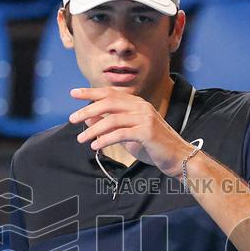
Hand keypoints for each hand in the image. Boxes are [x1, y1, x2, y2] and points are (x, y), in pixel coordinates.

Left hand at [69, 87, 192, 177]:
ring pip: (112, 119)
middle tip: (71, 119)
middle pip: (108, 102)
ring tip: (81, 139)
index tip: (73, 93)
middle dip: (87, 109)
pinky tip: (95, 146)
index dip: (90, 92)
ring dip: (93, 129)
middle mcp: (141, 107)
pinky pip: (120, 133)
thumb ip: (110, 125)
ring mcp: (145, 118)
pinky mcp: (147, 132)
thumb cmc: (152, 146)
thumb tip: (88, 117)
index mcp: (137, 104)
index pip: (110, 93)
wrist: (177, 158)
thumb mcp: (127, 134)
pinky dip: (105, 139)